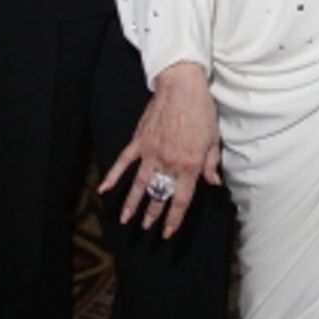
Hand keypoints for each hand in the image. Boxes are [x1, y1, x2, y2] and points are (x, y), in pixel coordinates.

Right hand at [98, 61, 220, 237]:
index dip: (174, 218)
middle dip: (152, 214)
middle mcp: (169, 163)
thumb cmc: (201, 110)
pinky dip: (113, 175)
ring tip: (125, 218)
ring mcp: (152, 152)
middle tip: (146, 227)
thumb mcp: (213, 139)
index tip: (168, 231)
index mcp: (190, 165)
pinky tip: (104, 189)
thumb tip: (213, 182)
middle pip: (159, 195)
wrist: (182, 86)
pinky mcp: (139, 141)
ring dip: (132, 203)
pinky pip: (123, 161)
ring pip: (140, 184)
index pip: (181, 199)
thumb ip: (211, 163)